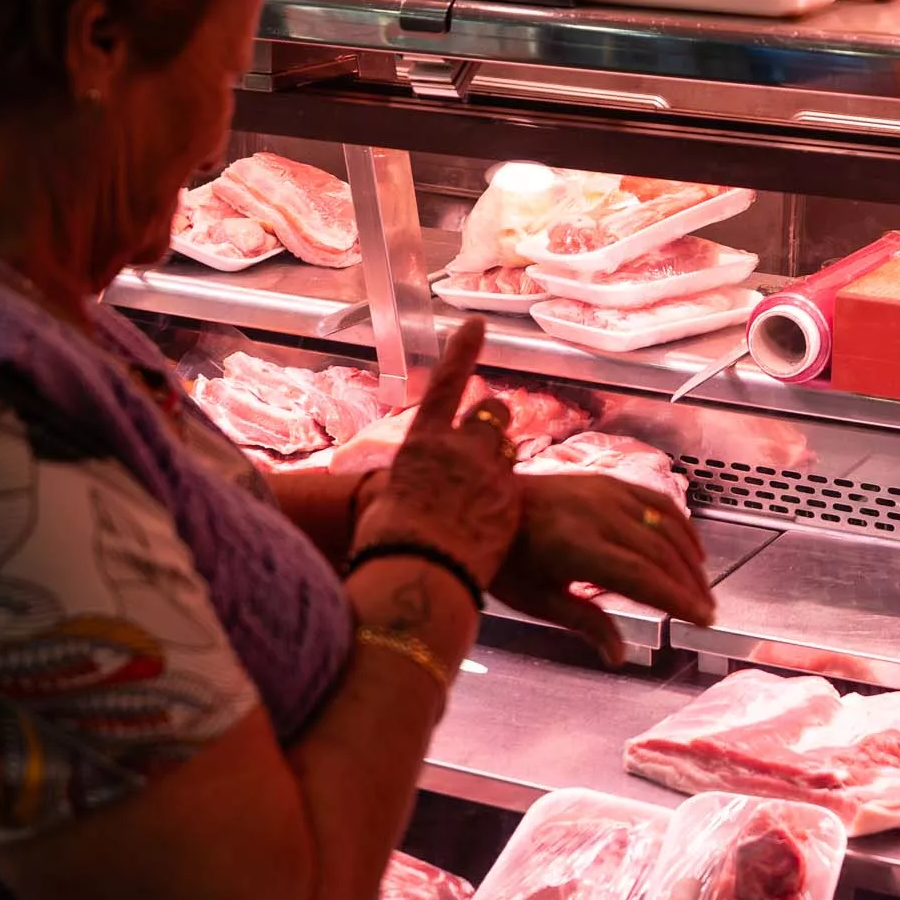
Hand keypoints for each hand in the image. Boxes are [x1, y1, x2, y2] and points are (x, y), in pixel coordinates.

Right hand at [349, 318, 520, 592]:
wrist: (417, 576)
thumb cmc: (386, 545)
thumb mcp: (384, 503)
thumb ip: (403, 486)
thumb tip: (390, 495)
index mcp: (422, 442)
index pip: (446, 383)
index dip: (463, 350)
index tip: (478, 323)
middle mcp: (460, 448)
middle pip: (492, 415)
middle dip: (491, 424)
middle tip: (481, 451)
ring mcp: (490, 473)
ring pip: (509, 450)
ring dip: (499, 462)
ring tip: (481, 497)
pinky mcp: (511, 502)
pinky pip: (515, 488)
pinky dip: (506, 499)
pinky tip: (490, 527)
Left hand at [491, 468, 717, 667]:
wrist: (483, 504)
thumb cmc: (507, 560)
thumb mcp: (538, 601)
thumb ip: (585, 624)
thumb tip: (618, 658)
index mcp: (576, 548)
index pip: (641, 577)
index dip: (677, 598)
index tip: (704, 619)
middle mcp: (597, 515)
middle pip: (659, 553)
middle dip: (689, 584)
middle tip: (708, 611)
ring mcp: (605, 493)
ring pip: (663, 526)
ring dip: (690, 558)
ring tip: (703, 587)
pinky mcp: (608, 481)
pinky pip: (655, 501)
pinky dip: (679, 524)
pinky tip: (692, 548)